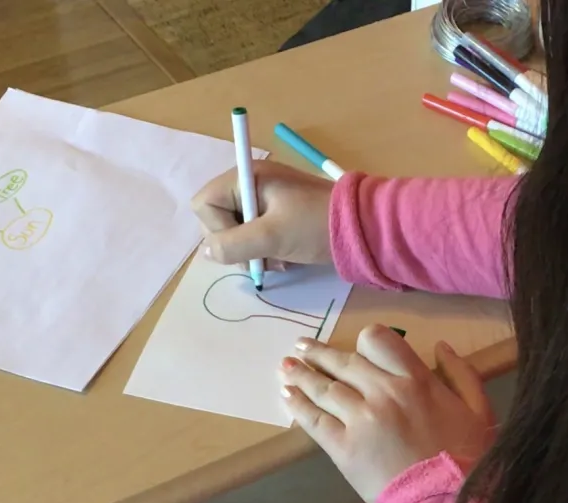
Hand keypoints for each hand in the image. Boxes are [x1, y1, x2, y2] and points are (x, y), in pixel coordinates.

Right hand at [191, 161, 333, 268]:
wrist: (363, 229)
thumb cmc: (315, 227)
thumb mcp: (271, 237)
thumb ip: (232, 245)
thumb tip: (207, 253)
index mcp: (248, 178)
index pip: (204, 204)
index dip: (216, 228)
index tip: (244, 241)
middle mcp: (252, 185)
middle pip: (218, 220)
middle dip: (236, 245)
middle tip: (262, 257)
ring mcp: (266, 201)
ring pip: (236, 233)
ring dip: (253, 253)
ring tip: (278, 260)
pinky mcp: (279, 217)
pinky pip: (255, 237)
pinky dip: (265, 251)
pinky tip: (284, 259)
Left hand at [279, 325, 495, 502]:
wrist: (445, 502)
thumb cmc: (467, 459)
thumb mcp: (478, 410)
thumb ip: (461, 374)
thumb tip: (441, 346)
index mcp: (415, 380)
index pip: (378, 341)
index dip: (364, 342)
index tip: (356, 347)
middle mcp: (383, 392)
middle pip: (344, 363)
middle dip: (320, 353)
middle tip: (301, 346)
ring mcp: (361, 419)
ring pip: (325, 388)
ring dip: (302, 375)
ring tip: (286, 367)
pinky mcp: (344, 448)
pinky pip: (315, 421)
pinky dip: (299, 406)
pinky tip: (287, 396)